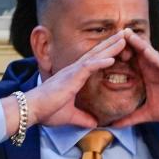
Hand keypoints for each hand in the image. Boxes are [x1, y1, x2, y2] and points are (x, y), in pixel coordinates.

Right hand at [4, 30, 126, 131]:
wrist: (32, 110)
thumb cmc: (46, 111)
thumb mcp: (69, 116)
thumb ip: (82, 118)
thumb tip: (94, 124)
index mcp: (74, 77)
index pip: (93, 62)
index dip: (106, 53)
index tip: (119, 48)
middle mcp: (74, 70)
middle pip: (96, 53)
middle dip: (111, 43)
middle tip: (125, 34)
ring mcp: (72, 72)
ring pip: (95, 56)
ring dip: (110, 47)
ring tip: (123, 39)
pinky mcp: (70, 77)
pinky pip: (88, 67)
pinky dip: (100, 62)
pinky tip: (112, 58)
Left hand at [112, 30, 158, 131]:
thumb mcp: (149, 114)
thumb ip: (132, 118)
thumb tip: (114, 125)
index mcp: (145, 76)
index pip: (126, 64)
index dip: (112, 59)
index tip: (96, 57)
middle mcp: (151, 68)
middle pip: (132, 54)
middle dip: (119, 46)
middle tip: (102, 41)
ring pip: (143, 50)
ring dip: (131, 41)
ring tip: (118, 33)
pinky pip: (156, 56)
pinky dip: (146, 49)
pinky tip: (136, 42)